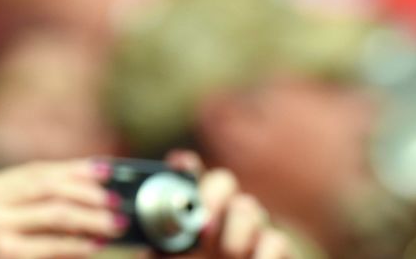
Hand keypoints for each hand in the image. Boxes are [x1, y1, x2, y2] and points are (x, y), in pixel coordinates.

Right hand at [0, 159, 124, 258]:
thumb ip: (25, 206)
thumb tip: (84, 189)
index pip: (32, 171)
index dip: (72, 168)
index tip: (104, 168)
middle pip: (45, 186)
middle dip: (87, 191)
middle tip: (116, 199)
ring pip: (55, 212)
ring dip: (91, 217)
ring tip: (115, 223)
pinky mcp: (4, 254)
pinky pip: (52, 245)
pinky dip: (78, 244)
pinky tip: (96, 245)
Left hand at [157, 151, 290, 258]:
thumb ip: (155, 251)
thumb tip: (140, 239)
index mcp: (188, 213)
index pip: (188, 174)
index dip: (184, 166)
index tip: (179, 166)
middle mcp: (220, 215)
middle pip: (224, 181)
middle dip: (213, 196)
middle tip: (203, 226)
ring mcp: (249, 232)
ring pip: (249, 208)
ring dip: (235, 234)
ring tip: (226, 256)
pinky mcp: (275, 252)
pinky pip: (276, 241)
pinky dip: (263, 254)